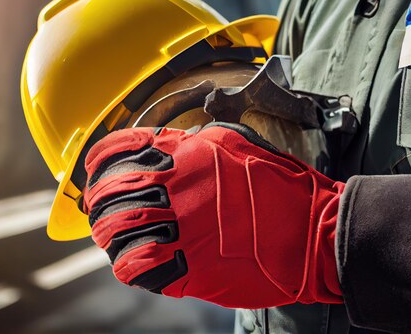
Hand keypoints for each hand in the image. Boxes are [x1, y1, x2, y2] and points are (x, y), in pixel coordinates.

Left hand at [84, 123, 343, 307]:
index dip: (100, 158)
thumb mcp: (240, 146)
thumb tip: (168, 144)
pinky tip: (137, 259)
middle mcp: (178, 189)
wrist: (314, 234)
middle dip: (98, 199)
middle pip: (110, 192)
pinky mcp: (190, 268)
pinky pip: (137, 267)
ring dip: (110, 232)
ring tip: (116, 234)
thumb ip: (197, 143)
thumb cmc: (283, 188)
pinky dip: (129, 263)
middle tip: (100, 206)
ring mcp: (182, 230)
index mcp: (188, 155)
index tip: (96, 168)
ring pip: (117, 231)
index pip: (121, 149)